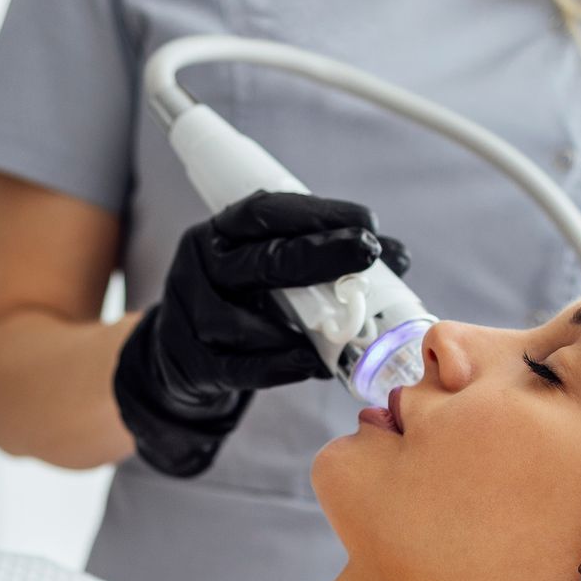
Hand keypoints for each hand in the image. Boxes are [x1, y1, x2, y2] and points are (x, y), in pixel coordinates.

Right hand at [113, 191, 411, 477]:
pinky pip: (240, 368)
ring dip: (300, 326)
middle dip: (321, 256)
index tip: (366, 222)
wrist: (182, 356)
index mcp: (221, 233)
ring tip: (345, 328)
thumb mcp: (272, 272)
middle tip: (368, 252)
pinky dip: (282, 366)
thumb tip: (398, 256)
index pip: (266, 212)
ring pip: (244, 322)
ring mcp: (190, 316)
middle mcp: (201, 267)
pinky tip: (315, 365)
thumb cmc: (243, 304)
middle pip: (261, 261)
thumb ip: (325, 260)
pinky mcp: (193, 363)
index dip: (318, 214)